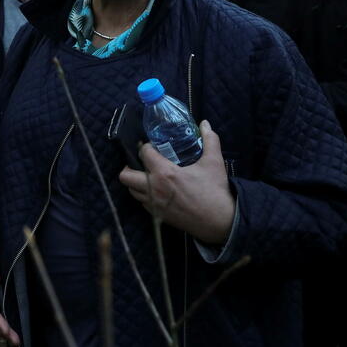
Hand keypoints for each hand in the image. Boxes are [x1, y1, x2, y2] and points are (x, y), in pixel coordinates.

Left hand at [118, 120, 235, 244]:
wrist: (220, 222)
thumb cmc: (215, 191)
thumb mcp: (214, 162)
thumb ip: (210, 140)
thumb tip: (205, 123)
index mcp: (165, 173)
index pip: (143, 153)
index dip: (146, 147)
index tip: (153, 146)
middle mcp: (154, 188)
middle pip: (125, 175)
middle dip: (130, 166)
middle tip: (141, 163)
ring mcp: (153, 204)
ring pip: (131, 190)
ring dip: (136, 181)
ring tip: (148, 176)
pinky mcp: (157, 215)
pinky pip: (142, 202)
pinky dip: (144, 195)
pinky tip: (156, 190)